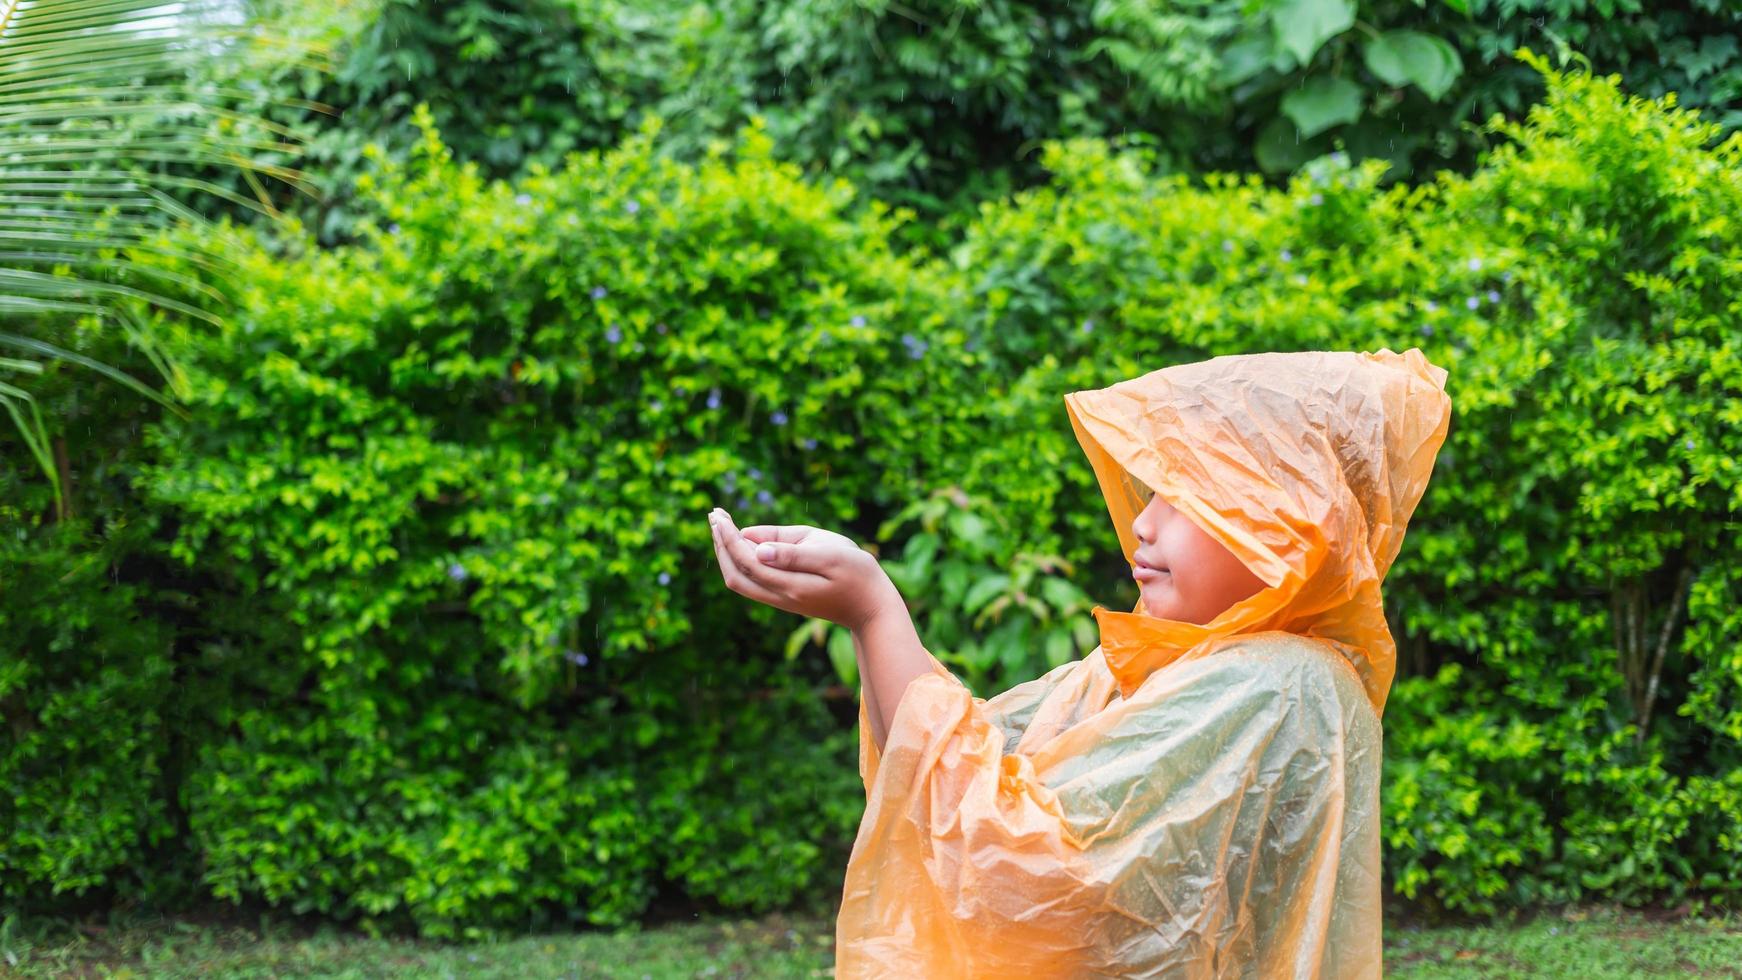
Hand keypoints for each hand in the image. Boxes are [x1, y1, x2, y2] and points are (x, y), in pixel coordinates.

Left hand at [707, 507, 895, 631]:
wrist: (872, 607)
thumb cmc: (857, 572)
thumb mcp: (830, 553)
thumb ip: (792, 551)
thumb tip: (754, 547)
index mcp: (791, 584)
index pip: (747, 561)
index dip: (729, 537)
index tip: (719, 514)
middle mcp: (781, 598)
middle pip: (735, 575)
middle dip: (721, 544)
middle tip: (714, 515)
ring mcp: (782, 602)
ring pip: (741, 582)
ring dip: (726, 554)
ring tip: (721, 526)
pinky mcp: (785, 599)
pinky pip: (752, 583)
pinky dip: (739, 562)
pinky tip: (740, 543)